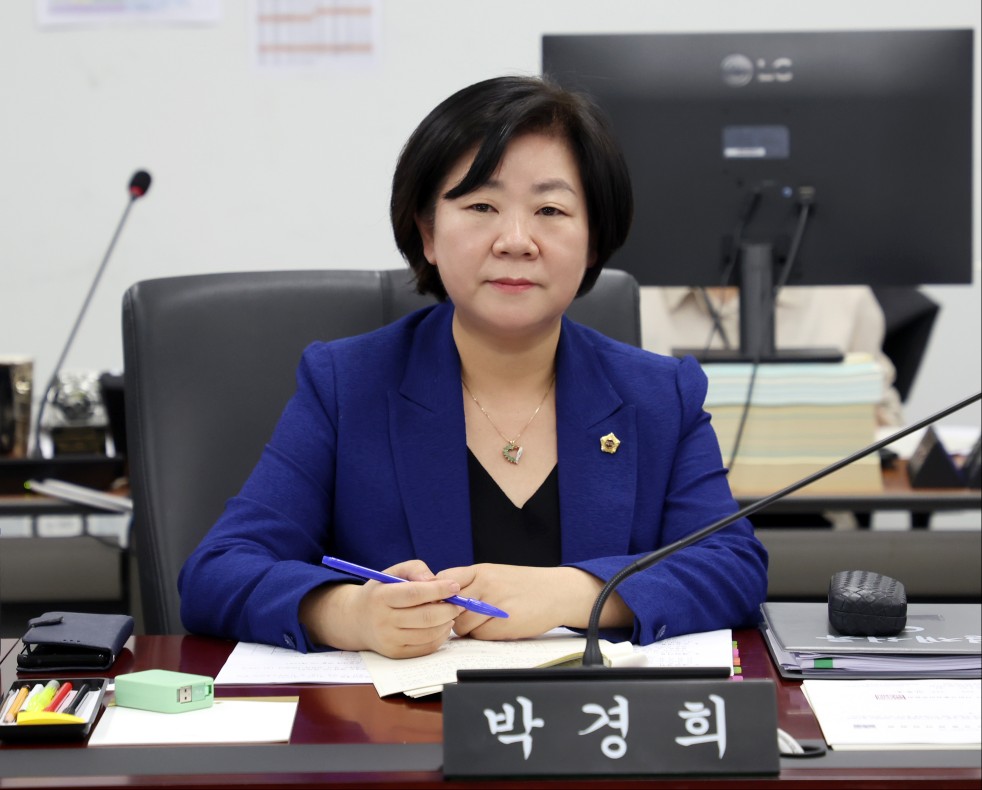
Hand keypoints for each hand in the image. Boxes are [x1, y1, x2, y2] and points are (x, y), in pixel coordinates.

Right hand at [300, 559, 463, 657]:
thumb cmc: (381, 591)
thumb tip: (435, 580)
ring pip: (429, 633)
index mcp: (381, 597)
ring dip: (447, 622)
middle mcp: (383, 621)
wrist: (357, 619)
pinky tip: (442, 625)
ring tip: (451, 612)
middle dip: (449, 608)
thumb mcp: (392, 572)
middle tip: (459, 602)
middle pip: (426, 616)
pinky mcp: (396, 653)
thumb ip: (415, 569)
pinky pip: (426, 647)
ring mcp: (389, 640)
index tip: (454, 586)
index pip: (415, 594)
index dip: (438, 590)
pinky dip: (440, 636)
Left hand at [436, 564, 631, 640]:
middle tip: (464, 617)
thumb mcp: (496, 574)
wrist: (558, 592)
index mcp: (481, 570)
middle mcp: (486, 585)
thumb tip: (443, 598)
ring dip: (468, 629)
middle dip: (452, 616)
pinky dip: (484, 636)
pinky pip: (480, 636)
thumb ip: (472, 583)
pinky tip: (497, 628)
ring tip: (484, 623)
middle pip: (450, 607)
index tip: (443, 602)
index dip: (440, 594)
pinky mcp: (505, 624)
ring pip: (462, 625)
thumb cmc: (525, 585)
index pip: (445, 580)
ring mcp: (495, 605)